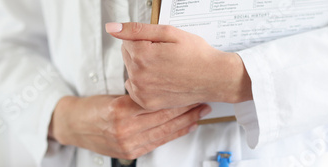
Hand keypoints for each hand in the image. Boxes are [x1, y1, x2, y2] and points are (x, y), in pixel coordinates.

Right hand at [48, 95, 210, 159]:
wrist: (73, 125)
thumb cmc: (91, 108)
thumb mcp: (113, 95)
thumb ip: (137, 96)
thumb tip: (163, 88)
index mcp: (120, 110)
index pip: (157, 103)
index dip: (177, 98)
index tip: (190, 90)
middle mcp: (124, 129)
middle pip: (164, 118)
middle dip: (187, 110)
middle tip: (202, 101)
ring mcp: (128, 143)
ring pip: (164, 132)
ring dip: (185, 123)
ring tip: (199, 114)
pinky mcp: (130, 152)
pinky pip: (157, 142)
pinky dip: (173, 134)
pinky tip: (185, 128)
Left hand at [106, 22, 252, 109]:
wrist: (214, 78)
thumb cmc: (196, 54)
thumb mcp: (169, 33)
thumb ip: (137, 29)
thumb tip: (112, 28)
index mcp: (142, 55)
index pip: (126, 41)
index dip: (144, 40)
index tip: (161, 45)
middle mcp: (139, 75)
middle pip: (127, 56)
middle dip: (141, 53)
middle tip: (165, 56)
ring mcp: (142, 91)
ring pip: (131, 72)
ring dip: (142, 69)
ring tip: (164, 69)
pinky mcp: (147, 102)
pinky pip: (134, 89)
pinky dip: (144, 84)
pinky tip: (160, 81)